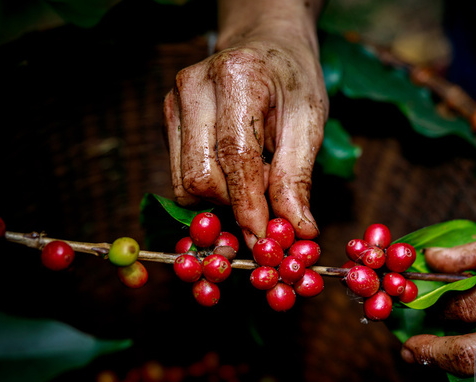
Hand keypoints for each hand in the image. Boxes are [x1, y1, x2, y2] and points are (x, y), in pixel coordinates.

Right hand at [164, 0, 326, 248]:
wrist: (265, 47)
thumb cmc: (292, 83)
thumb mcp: (309, 123)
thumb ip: (297, 178)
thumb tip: (298, 230)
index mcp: (237, 78)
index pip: (235, 156)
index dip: (249, 206)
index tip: (264, 240)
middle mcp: (193, 86)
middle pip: (201, 176)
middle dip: (235, 203)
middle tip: (268, 197)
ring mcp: (173, 102)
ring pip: (185, 183)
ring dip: (222, 198)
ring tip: (254, 176)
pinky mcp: (167, 119)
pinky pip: (181, 175)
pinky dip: (211, 187)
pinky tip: (234, 169)